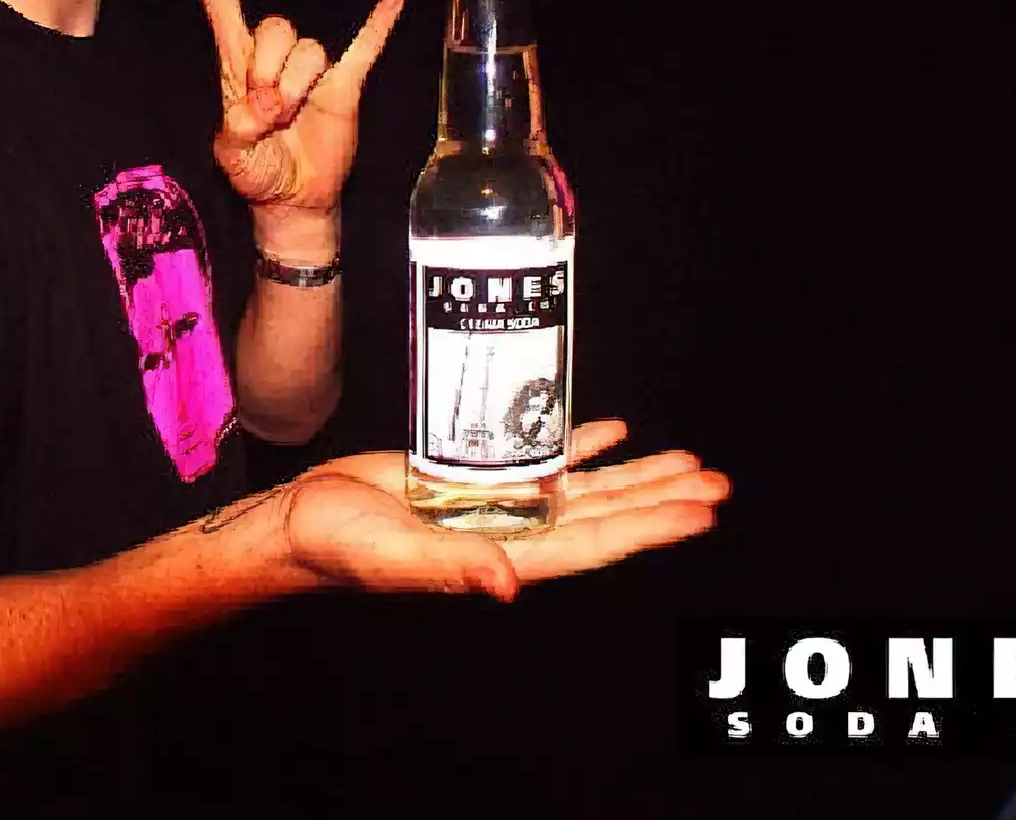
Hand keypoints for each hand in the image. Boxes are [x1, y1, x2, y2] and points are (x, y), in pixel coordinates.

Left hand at [190, 0, 404, 216]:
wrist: (295, 198)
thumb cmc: (257, 173)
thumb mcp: (232, 158)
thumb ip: (237, 131)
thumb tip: (261, 105)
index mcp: (238, 66)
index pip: (223, 6)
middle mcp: (274, 58)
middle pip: (274, 28)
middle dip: (270, 71)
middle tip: (268, 114)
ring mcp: (312, 69)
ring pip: (310, 49)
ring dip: (299, 85)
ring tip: (292, 117)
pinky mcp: (345, 85)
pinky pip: (364, 46)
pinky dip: (379, 22)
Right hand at [280, 421, 729, 601]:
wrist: (299, 517)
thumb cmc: (337, 543)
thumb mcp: (392, 556)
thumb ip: (453, 568)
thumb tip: (509, 583)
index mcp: (502, 554)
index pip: (594, 542)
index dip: (650, 526)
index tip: (700, 511)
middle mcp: (512, 529)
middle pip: (606, 513)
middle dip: (662, 497)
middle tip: (716, 481)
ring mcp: (497, 501)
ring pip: (585, 487)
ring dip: (636, 473)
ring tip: (687, 460)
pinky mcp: (474, 471)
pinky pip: (541, 457)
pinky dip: (581, 445)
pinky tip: (614, 432)